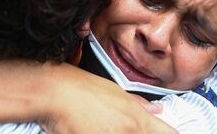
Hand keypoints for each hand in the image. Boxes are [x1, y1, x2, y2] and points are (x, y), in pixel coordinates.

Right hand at [39, 64, 175, 133]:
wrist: (54, 93)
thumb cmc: (81, 88)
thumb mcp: (116, 91)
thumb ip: (140, 105)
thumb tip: (157, 110)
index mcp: (137, 119)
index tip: (162, 133)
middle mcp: (129, 133)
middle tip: (124, 128)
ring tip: (106, 128)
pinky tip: (95, 131)